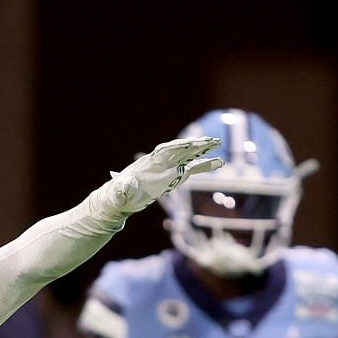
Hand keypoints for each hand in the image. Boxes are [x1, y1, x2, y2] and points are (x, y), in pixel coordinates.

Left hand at [106, 136, 223, 214]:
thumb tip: (123, 185)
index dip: (177, 147)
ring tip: (217, 143)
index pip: (165, 151)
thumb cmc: (120, 194)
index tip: (190, 144)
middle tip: (211, 140)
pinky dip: (204, 166)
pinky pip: (192, 169)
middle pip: (180, 149)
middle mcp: (162, 162)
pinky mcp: (174, 176)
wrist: (121, 198)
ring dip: (203, 150)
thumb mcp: (120, 193)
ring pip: (189, 156)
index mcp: (149, 163)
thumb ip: (123, 189)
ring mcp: (169, 168)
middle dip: (195, 145)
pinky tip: (218, 163)